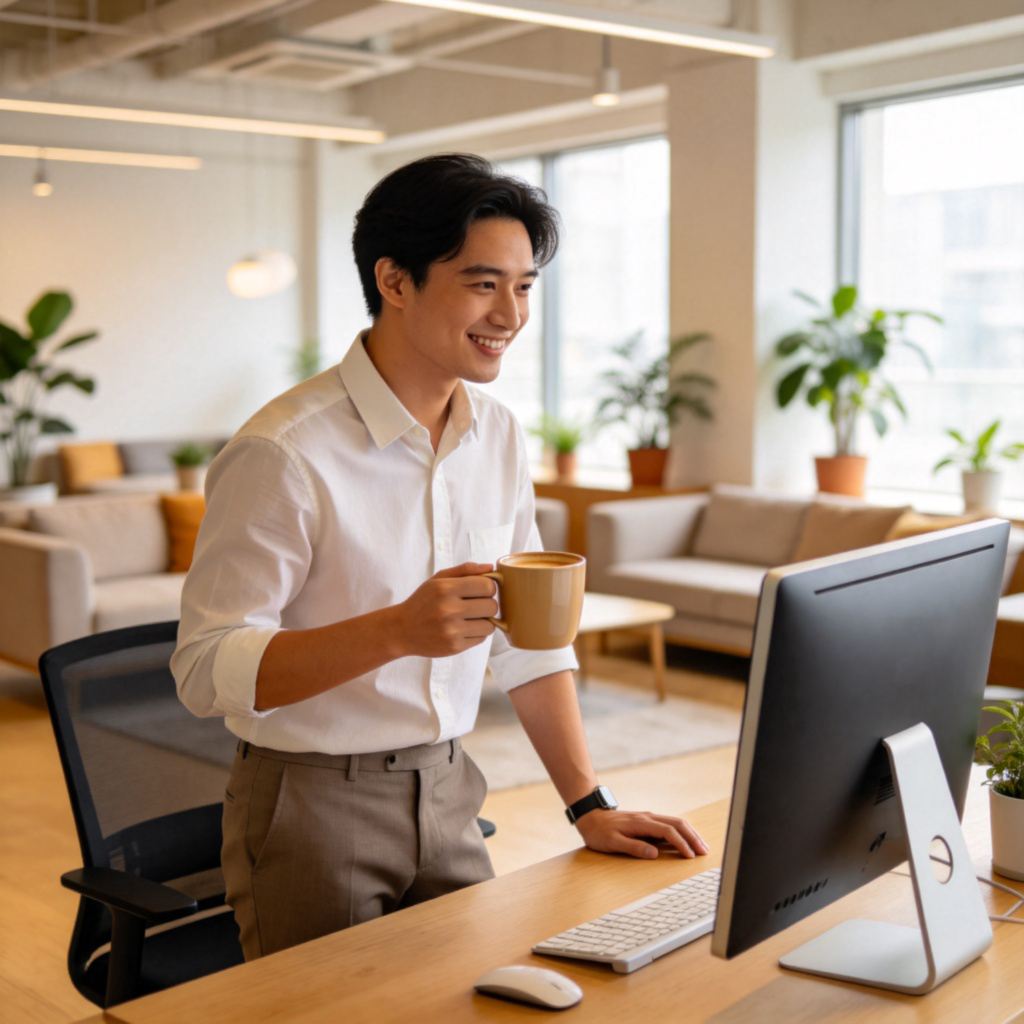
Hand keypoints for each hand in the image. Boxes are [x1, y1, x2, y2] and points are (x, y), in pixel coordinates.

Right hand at [392, 562, 497, 657]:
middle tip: (475, 605)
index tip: (480, 591)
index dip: (488, 588)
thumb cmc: (423, 601)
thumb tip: (491, 568)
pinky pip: (481, 638)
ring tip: (469, 618)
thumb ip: (465, 570)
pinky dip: (476, 633)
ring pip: (490, 625)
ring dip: (484, 621)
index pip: (488, 586)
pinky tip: (462, 629)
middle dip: (487, 604)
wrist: (401, 630)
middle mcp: (449, 609)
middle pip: (492, 606)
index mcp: (446, 588)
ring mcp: (452, 630)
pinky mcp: (454, 647)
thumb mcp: (438, 580)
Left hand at [574, 809, 708, 860]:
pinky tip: (686, 840)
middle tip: (704, 851)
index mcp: (641, 823)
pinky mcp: (647, 821)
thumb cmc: (599, 831)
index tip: (690, 856)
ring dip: (690, 833)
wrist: (590, 816)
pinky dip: (681, 832)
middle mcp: (648, 818)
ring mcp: (648, 818)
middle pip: (677, 823)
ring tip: (700, 846)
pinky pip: (669, 824)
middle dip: (693, 836)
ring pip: (675, 822)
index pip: (668, 831)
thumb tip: (654, 853)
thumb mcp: (612, 842)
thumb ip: (633, 847)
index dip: (681, 843)